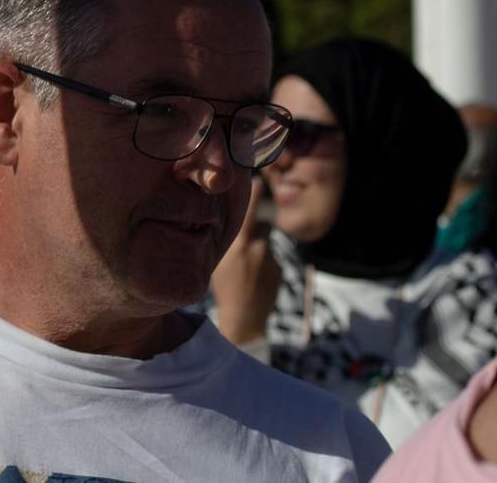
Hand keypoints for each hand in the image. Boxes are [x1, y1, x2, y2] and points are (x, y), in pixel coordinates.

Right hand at [210, 177, 280, 346]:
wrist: (244, 318)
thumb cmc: (223, 287)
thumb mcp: (215, 260)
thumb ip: (223, 240)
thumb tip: (221, 221)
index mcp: (239, 244)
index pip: (251, 210)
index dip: (254, 194)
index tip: (257, 179)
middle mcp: (257, 248)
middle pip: (262, 223)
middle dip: (257, 225)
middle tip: (246, 234)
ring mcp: (271, 258)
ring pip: (266, 241)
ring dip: (259, 246)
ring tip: (247, 264)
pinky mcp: (280, 269)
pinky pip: (272, 256)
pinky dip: (264, 261)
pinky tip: (255, 276)